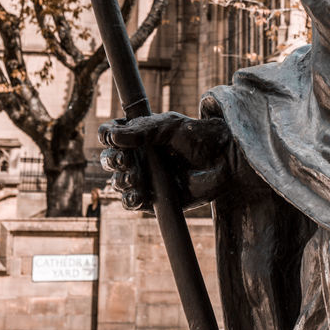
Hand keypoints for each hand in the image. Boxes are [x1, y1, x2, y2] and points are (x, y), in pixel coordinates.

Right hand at [99, 112, 234, 210]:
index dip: (106, 136)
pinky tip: (138, 195)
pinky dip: (130, 200)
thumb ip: (141, 130)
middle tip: (126, 161)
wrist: (223, 161)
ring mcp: (146, 178)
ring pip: (118, 182)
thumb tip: (112, 137)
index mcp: (140, 134)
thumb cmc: (199, 137)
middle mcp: (140, 156)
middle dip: (112, 160)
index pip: (111, 134)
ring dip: (122, 180)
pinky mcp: (154, 199)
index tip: (109, 137)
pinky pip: (131, 203)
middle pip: (110, 159)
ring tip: (136, 177)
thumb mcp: (169, 126)